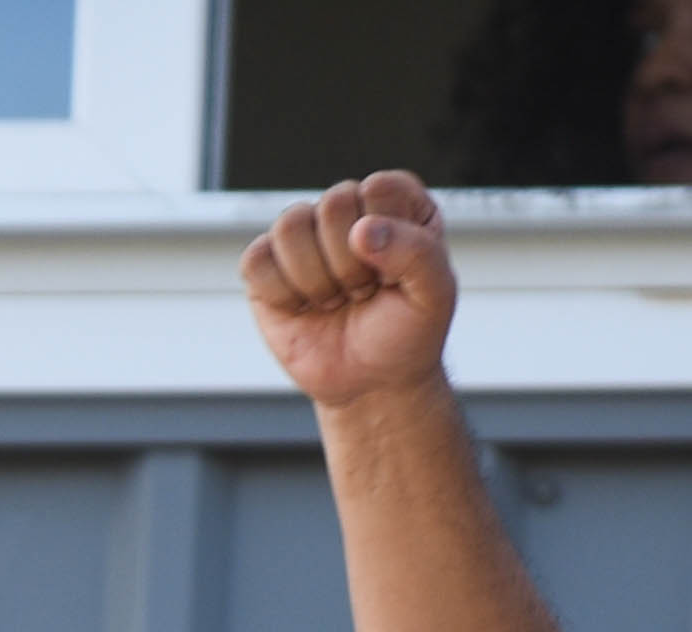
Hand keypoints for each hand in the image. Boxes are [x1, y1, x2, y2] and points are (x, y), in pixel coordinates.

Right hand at [242, 171, 457, 410]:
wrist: (370, 383)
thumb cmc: (407, 333)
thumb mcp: (435, 294)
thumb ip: (416, 251)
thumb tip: (361, 231)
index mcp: (395, 201)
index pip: (379, 188)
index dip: (385, 237)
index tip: (393, 275)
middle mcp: (348, 209)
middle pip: (333, 204)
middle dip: (349, 265)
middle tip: (362, 292)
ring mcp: (304, 235)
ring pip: (290, 226)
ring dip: (315, 280)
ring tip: (334, 300)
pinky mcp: (266, 266)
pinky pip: (256, 260)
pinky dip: (281, 294)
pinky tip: (302, 308)